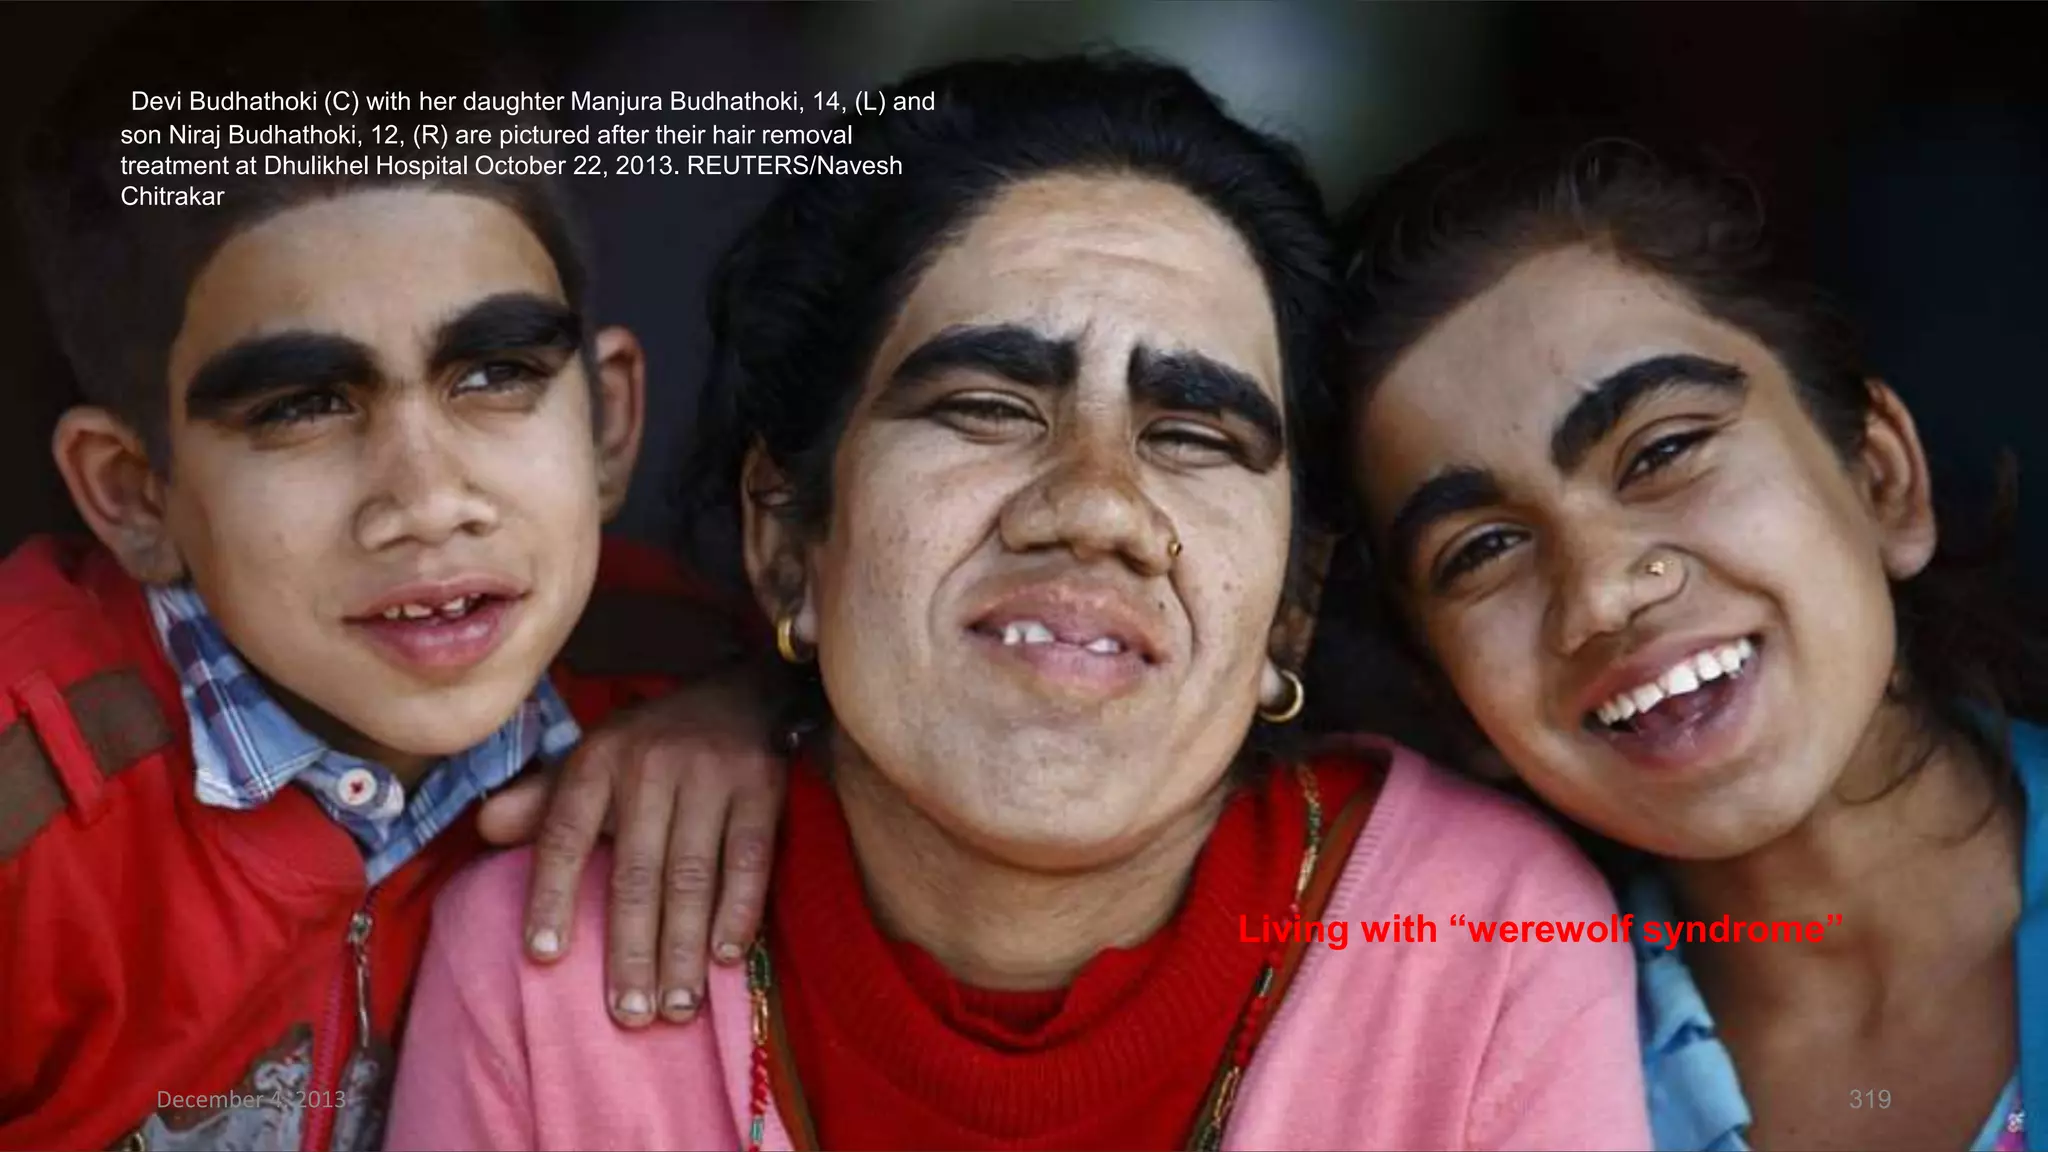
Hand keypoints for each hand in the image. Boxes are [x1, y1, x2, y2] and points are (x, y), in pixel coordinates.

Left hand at [478, 674, 784, 1026]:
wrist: (743, 695)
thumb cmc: (655, 745)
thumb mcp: (595, 758)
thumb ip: (543, 799)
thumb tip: (484, 828)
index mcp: (599, 760)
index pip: (563, 833)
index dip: (550, 895)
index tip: (544, 956)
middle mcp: (651, 765)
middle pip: (634, 871)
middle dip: (631, 949)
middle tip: (627, 1015)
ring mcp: (710, 774)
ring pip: (691, 875)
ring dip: (683, 949)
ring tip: (675, 1007)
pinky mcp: (762, 786)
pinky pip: (749, 859)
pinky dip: (738, 910)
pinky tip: (726, 957)